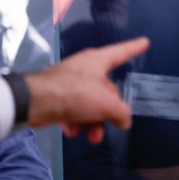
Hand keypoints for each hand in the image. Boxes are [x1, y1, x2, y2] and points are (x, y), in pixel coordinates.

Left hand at [25, 36, 148, 143]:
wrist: (34, 102)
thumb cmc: (75, 94)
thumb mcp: (106, 104)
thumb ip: (121, 112)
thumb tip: (124, 120)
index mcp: (98, 61)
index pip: (122, 52)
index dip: (134, 48)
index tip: (145, 42)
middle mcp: (85, 68)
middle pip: (107, 89)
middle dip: (110, 111)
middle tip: (112, 125)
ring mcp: (70, 82)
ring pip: (91, 103)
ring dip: (93, 122)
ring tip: (91, 137)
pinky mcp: (57, 96)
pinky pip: (75, 109)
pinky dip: (75, 122)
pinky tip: (71, 131)